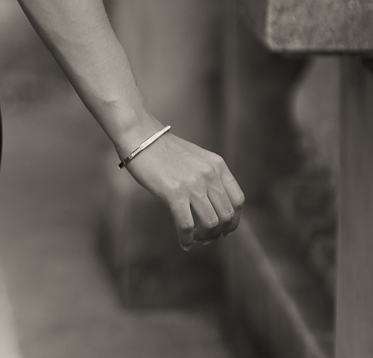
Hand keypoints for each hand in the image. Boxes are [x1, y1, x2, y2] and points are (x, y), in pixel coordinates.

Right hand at [123, 129, 244, 250]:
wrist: (140, 135)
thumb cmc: (163, 148)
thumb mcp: (196, 157)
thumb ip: (208, 176)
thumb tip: (213, 206)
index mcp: (217, 165)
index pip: (237, 200)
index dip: (234, 221)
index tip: (226, 230)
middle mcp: (209, 174)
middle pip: (226, 216)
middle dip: (218, 232)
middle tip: (206, 238)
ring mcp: (193, 184)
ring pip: (211, 223)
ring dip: (204, 237)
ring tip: (195, 238)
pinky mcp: (175, 192)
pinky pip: (187, 225)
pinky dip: (187, 239)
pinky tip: (184, 242)